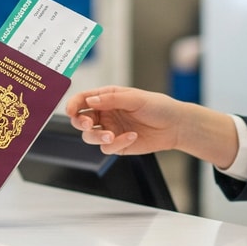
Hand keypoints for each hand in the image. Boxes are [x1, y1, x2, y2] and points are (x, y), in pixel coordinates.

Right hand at [66, 86, 237, 168]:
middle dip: (81, 122)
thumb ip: (111, 98)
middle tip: (89, 125)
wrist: (175, 126)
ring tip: (112, 136)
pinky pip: (107, 148)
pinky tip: (132, 136)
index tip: (71, 110)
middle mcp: (105, 114)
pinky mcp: (118, 145)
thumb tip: (90, 100)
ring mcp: (110, 130)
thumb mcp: (135, 98)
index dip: (73, 104)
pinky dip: (117, 143)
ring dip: (97, 136)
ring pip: (90, 137)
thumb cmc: (158, 106)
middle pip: (81, 120)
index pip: (83, 100)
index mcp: (107, 98)